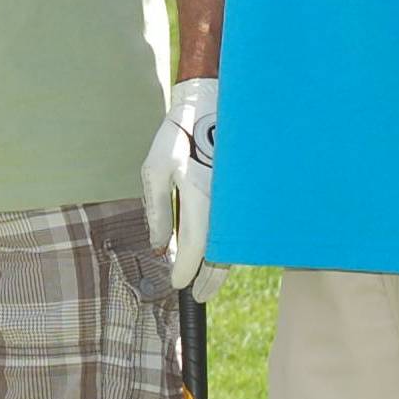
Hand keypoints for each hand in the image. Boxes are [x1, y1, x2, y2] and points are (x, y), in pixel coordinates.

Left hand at [142, 77, 225, 301]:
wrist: (212, 104)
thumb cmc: (178, 136)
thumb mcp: (154, 169)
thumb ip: (156, 210)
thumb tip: (159, 246)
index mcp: (200, 198)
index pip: (195, 249)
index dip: (187, 272)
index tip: (179, 285)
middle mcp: (225, 204)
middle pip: (222, 255)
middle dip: (210, 279)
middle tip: (198, 294)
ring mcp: (238, 200)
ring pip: (235, 244)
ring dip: (223, 265)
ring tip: (208, 280)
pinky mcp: (244, 194)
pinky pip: (240, 228)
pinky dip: (232, 245)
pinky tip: (220, 251)